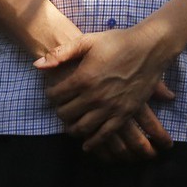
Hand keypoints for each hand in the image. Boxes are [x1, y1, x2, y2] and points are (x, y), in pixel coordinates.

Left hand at [35, 29, 175, 158]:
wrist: (150, 48)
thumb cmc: (118, 41)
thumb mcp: (87, 41)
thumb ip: (61, 53)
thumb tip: (37, 65)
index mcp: (83, 78)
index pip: (56, 95)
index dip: (51, 95)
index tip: (53, 93)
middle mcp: (94, 96)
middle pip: (66, 113)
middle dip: (60, 111)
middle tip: (61, 107)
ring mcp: (110, 107)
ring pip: (82, 128)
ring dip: (72, 128)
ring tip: (71, 124)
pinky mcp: (124, 114)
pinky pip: (104, 135)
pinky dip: (93, 142)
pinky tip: (87, 144)